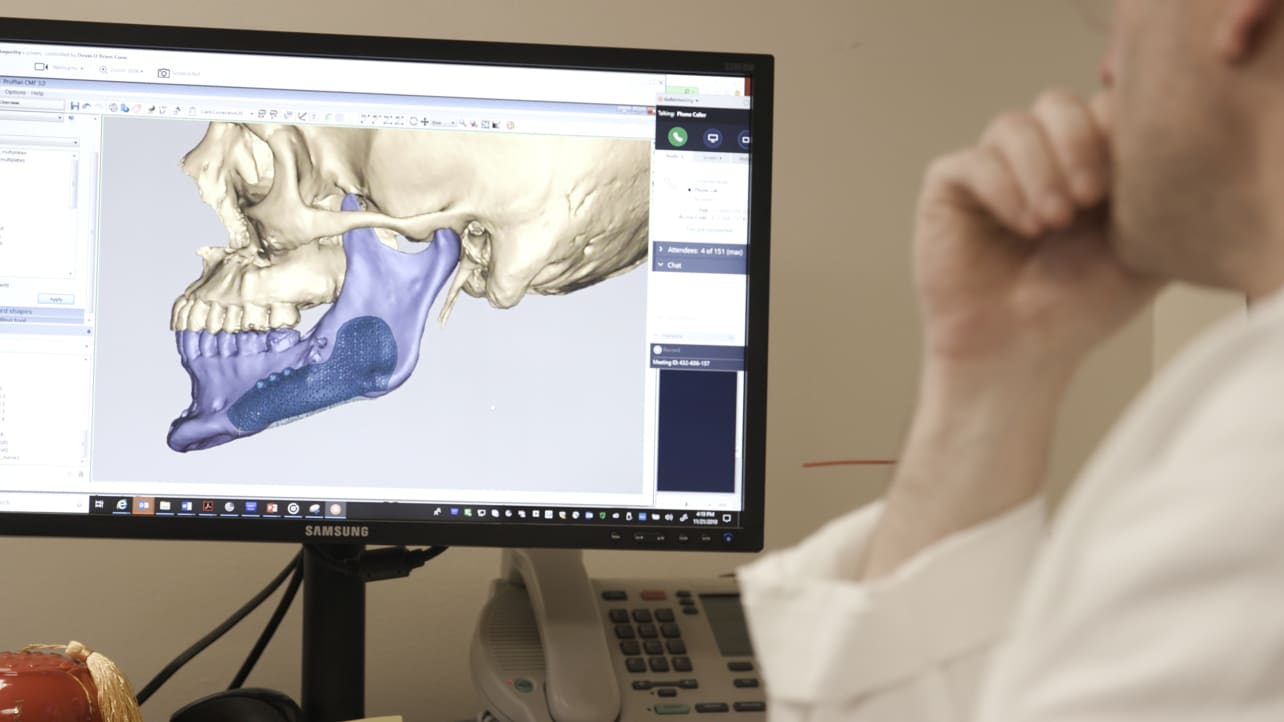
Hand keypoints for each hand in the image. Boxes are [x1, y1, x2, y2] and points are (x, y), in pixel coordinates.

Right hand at [914, 90, 1162, 376]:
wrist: (1019, 351)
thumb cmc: (1081, 306)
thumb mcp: (1145, 244)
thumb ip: (1162, 189)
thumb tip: (1170, 137)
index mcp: (1087, 161)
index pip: (1102, 106)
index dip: (1114, 131)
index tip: (1121, 187)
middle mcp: (1038, 157)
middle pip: (1057, 103)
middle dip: (1077, 144)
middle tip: (1088, 200)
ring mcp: (991, 169)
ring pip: (1013, 126)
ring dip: (1039, 171)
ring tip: (1052, 223)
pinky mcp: (949, 187)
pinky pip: (972, 161)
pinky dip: (1002, 189)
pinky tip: (1023, 228)